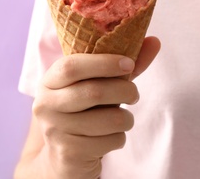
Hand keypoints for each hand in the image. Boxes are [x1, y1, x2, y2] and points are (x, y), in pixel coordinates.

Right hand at [31, 37, 160, 178]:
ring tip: (121, 119)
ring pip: (108, 120)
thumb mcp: (97, 88)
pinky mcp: (68, 152)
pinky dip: (119, 139)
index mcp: (49, 82)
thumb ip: (121, 67)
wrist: (63, 157)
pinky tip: (108, 138)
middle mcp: (45, 104)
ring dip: (126, 119)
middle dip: (125, 91)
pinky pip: (109, 142)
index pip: (71, 66)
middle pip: (93, 92)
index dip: (103, 63)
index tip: (128, 64)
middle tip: (134, 94)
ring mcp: (54, 130)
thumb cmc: (83, 114)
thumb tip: (154, 41)